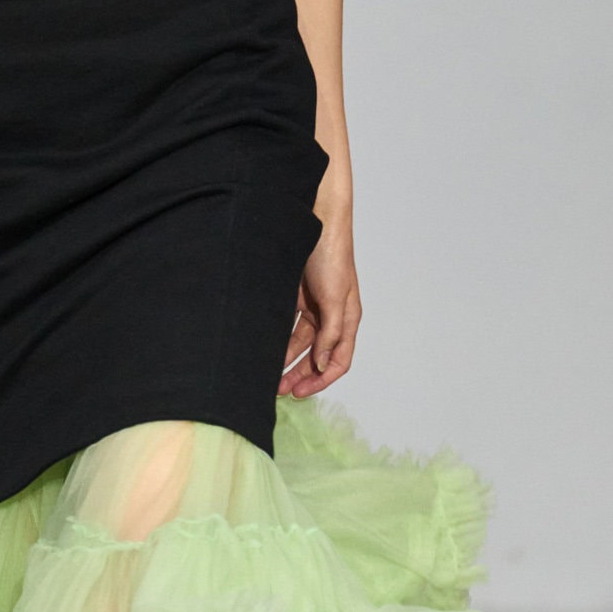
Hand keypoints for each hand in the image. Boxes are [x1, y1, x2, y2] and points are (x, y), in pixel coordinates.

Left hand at [278, 224, 360, 396]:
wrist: (315, 220)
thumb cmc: (332, 254)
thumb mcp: (335, 297)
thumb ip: (330, 332)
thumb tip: (321, 363)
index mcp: (347, 319)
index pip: (338, 360)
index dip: (321, 380)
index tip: (299, 392)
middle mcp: (331, 316)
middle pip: (317, 356)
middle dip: (300, 375)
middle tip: (279, 390)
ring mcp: (313, 307)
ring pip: (300, 344)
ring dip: (287, 361)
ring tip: (268, 376)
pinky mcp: (295, 296)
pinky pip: (287, 326)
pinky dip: (278, 341)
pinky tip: (265, 351)